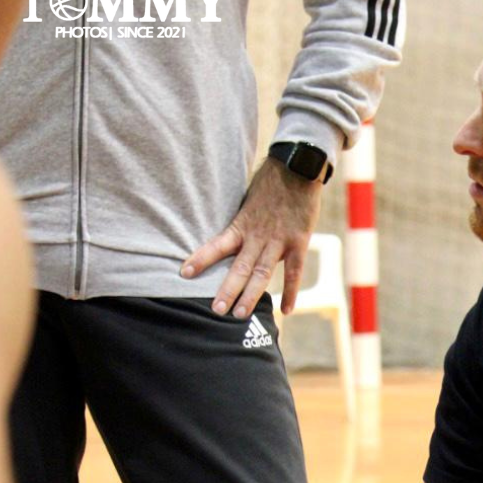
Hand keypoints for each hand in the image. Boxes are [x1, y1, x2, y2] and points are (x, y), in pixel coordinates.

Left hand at [181, 157, 322, 318]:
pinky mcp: (298, 242)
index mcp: (242, 224)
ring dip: (251, 295)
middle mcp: (257, 235)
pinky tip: (286, 311)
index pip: (217, 244)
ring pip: (262, 273)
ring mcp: (278, 240)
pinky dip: (291, 292)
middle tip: (215, 310)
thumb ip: (241, 222)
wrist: (298, 167)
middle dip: (227, 289)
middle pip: (239, 267)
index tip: (184, 273)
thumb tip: (230, 238)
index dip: (200, 259)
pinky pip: (294, 272)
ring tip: (240, 315)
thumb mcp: (247, 200)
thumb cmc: (271, 182)